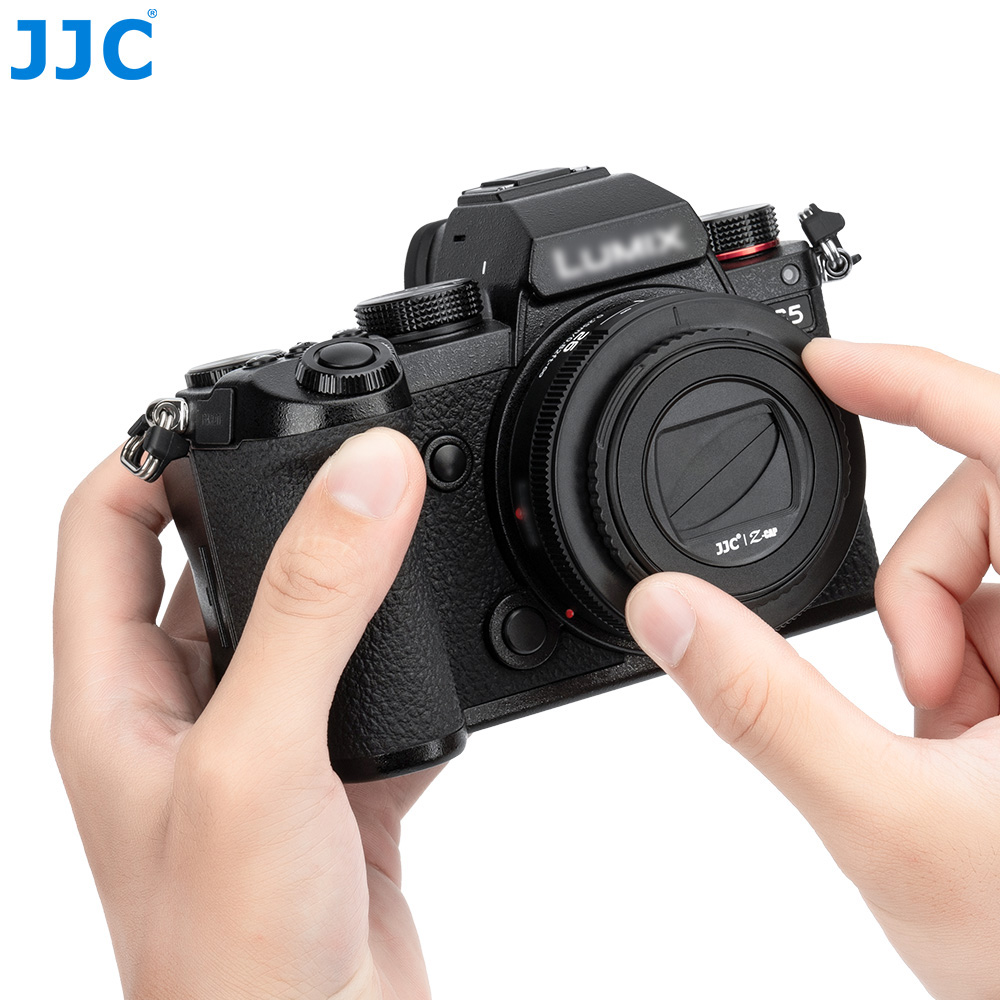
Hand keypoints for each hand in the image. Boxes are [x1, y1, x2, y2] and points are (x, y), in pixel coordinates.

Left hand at [52, 428, 435, 999]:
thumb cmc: (230, 959)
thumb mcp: (258, 751)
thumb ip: (313, 605)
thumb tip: (364, 475)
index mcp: (115, 697)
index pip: (100, 529)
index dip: (144, 453)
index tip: (219, 408)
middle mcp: (180, 713)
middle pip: (205, 562)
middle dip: (263, 498)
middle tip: (335, 449)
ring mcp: (261, 747)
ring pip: (300, 621)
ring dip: (346, 571)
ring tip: (400, 519)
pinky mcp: (335, 781)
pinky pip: (372, 685)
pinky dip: (410, 654)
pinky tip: (445, 644)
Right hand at [626, 341, 999, 999]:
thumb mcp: (886, 817)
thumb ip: (761, 705)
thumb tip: (670, 610)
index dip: (916, 381)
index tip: (830, 364)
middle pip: (987, 502)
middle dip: (920, 585)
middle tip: (918, 694)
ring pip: (983, 564)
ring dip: (934, 635)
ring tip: (945, 740)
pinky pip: (994, 612)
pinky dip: (955, 658)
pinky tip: (963, 741)